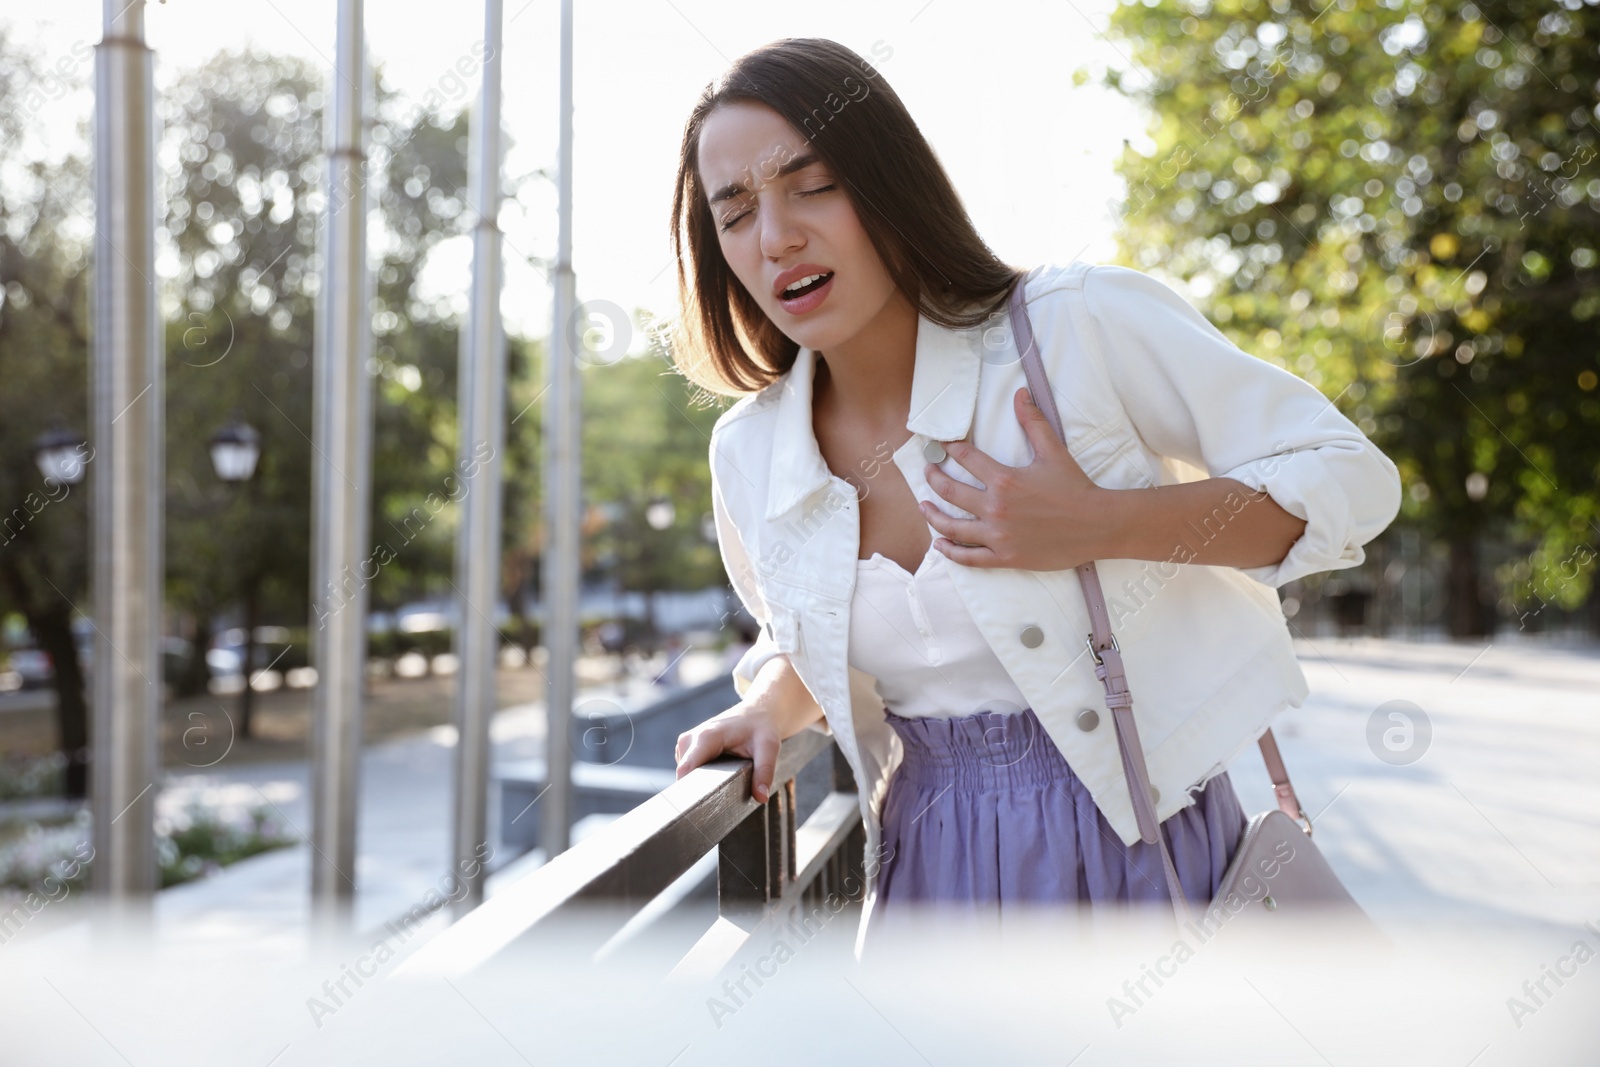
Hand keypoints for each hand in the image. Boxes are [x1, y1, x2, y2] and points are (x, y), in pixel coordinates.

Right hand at [674, 702, 783, 802]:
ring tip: (724, 783)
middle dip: (699, 789)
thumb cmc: (762, 727)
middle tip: (723, 797)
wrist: (758, 712)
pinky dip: (700, 777)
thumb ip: (765, 772)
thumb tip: (761, 798)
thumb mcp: (769, 747)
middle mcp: (690, 739)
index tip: (698, 808)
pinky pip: (688, 770)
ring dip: (701, 783)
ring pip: (685, 774)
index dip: (689, 790)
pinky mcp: (688, 748)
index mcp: (706, 736)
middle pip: (684, 775)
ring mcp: (687, 743)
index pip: (686, 769)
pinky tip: (718, 776)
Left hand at [918, 386, 1117, 570]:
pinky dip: (951, 552)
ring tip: (923, 507)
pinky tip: (939, 544)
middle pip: (951, 491)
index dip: (949, 448)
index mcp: (1004, 480)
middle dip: (934, 478)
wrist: (1097, 525)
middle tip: (927, 471)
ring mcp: (998, 535)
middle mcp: (995, 508)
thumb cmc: (1075, 488)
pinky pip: (969, 558)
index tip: (940, 446)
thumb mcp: (1053, 451)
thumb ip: (1033, 422)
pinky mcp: (1005, 557)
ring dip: (933, 515)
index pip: (966, 458)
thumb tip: (1019, 394)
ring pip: (953, 527)